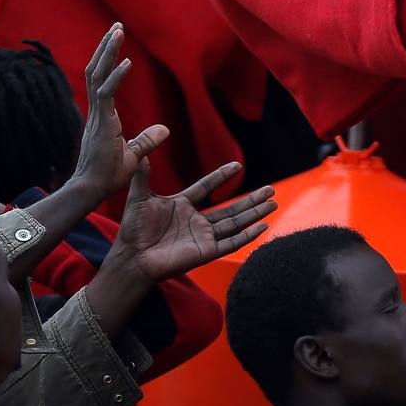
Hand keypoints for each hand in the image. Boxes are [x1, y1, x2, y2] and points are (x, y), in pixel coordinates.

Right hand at [72, 23, 169, 197]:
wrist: (92, 190)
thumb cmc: (107, 175)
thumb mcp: (134, 155)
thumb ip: (147, 140)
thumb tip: (166, 129)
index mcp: (103, 116)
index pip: (102, 80)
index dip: (108, 60)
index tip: (117, 42)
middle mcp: (97, 111)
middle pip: (96, 70)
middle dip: (106, 47)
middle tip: (116, 26)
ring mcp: (96, 116)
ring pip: (97, 75)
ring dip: (108, 52)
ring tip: (118, 30)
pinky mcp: (100, 123)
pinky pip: (107, 94)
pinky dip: (117, 76)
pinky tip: (128, 61)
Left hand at [112, 158, 275, 282]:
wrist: (133, 256)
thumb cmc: (134, 229)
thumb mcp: (139, 196)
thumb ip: (143, 175)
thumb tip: (139, 150)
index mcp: (183, 206)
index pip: (207, 187)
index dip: (222, 176)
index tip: (237, 165)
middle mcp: (197, 221)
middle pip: (231, 208)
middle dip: (252, 199)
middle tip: (271, 189)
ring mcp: (203, 237)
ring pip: (236, 223)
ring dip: (255, 213)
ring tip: (273, 203)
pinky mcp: (206, 252)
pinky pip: (232, 242)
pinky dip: (248, 235)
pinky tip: (263, 226)